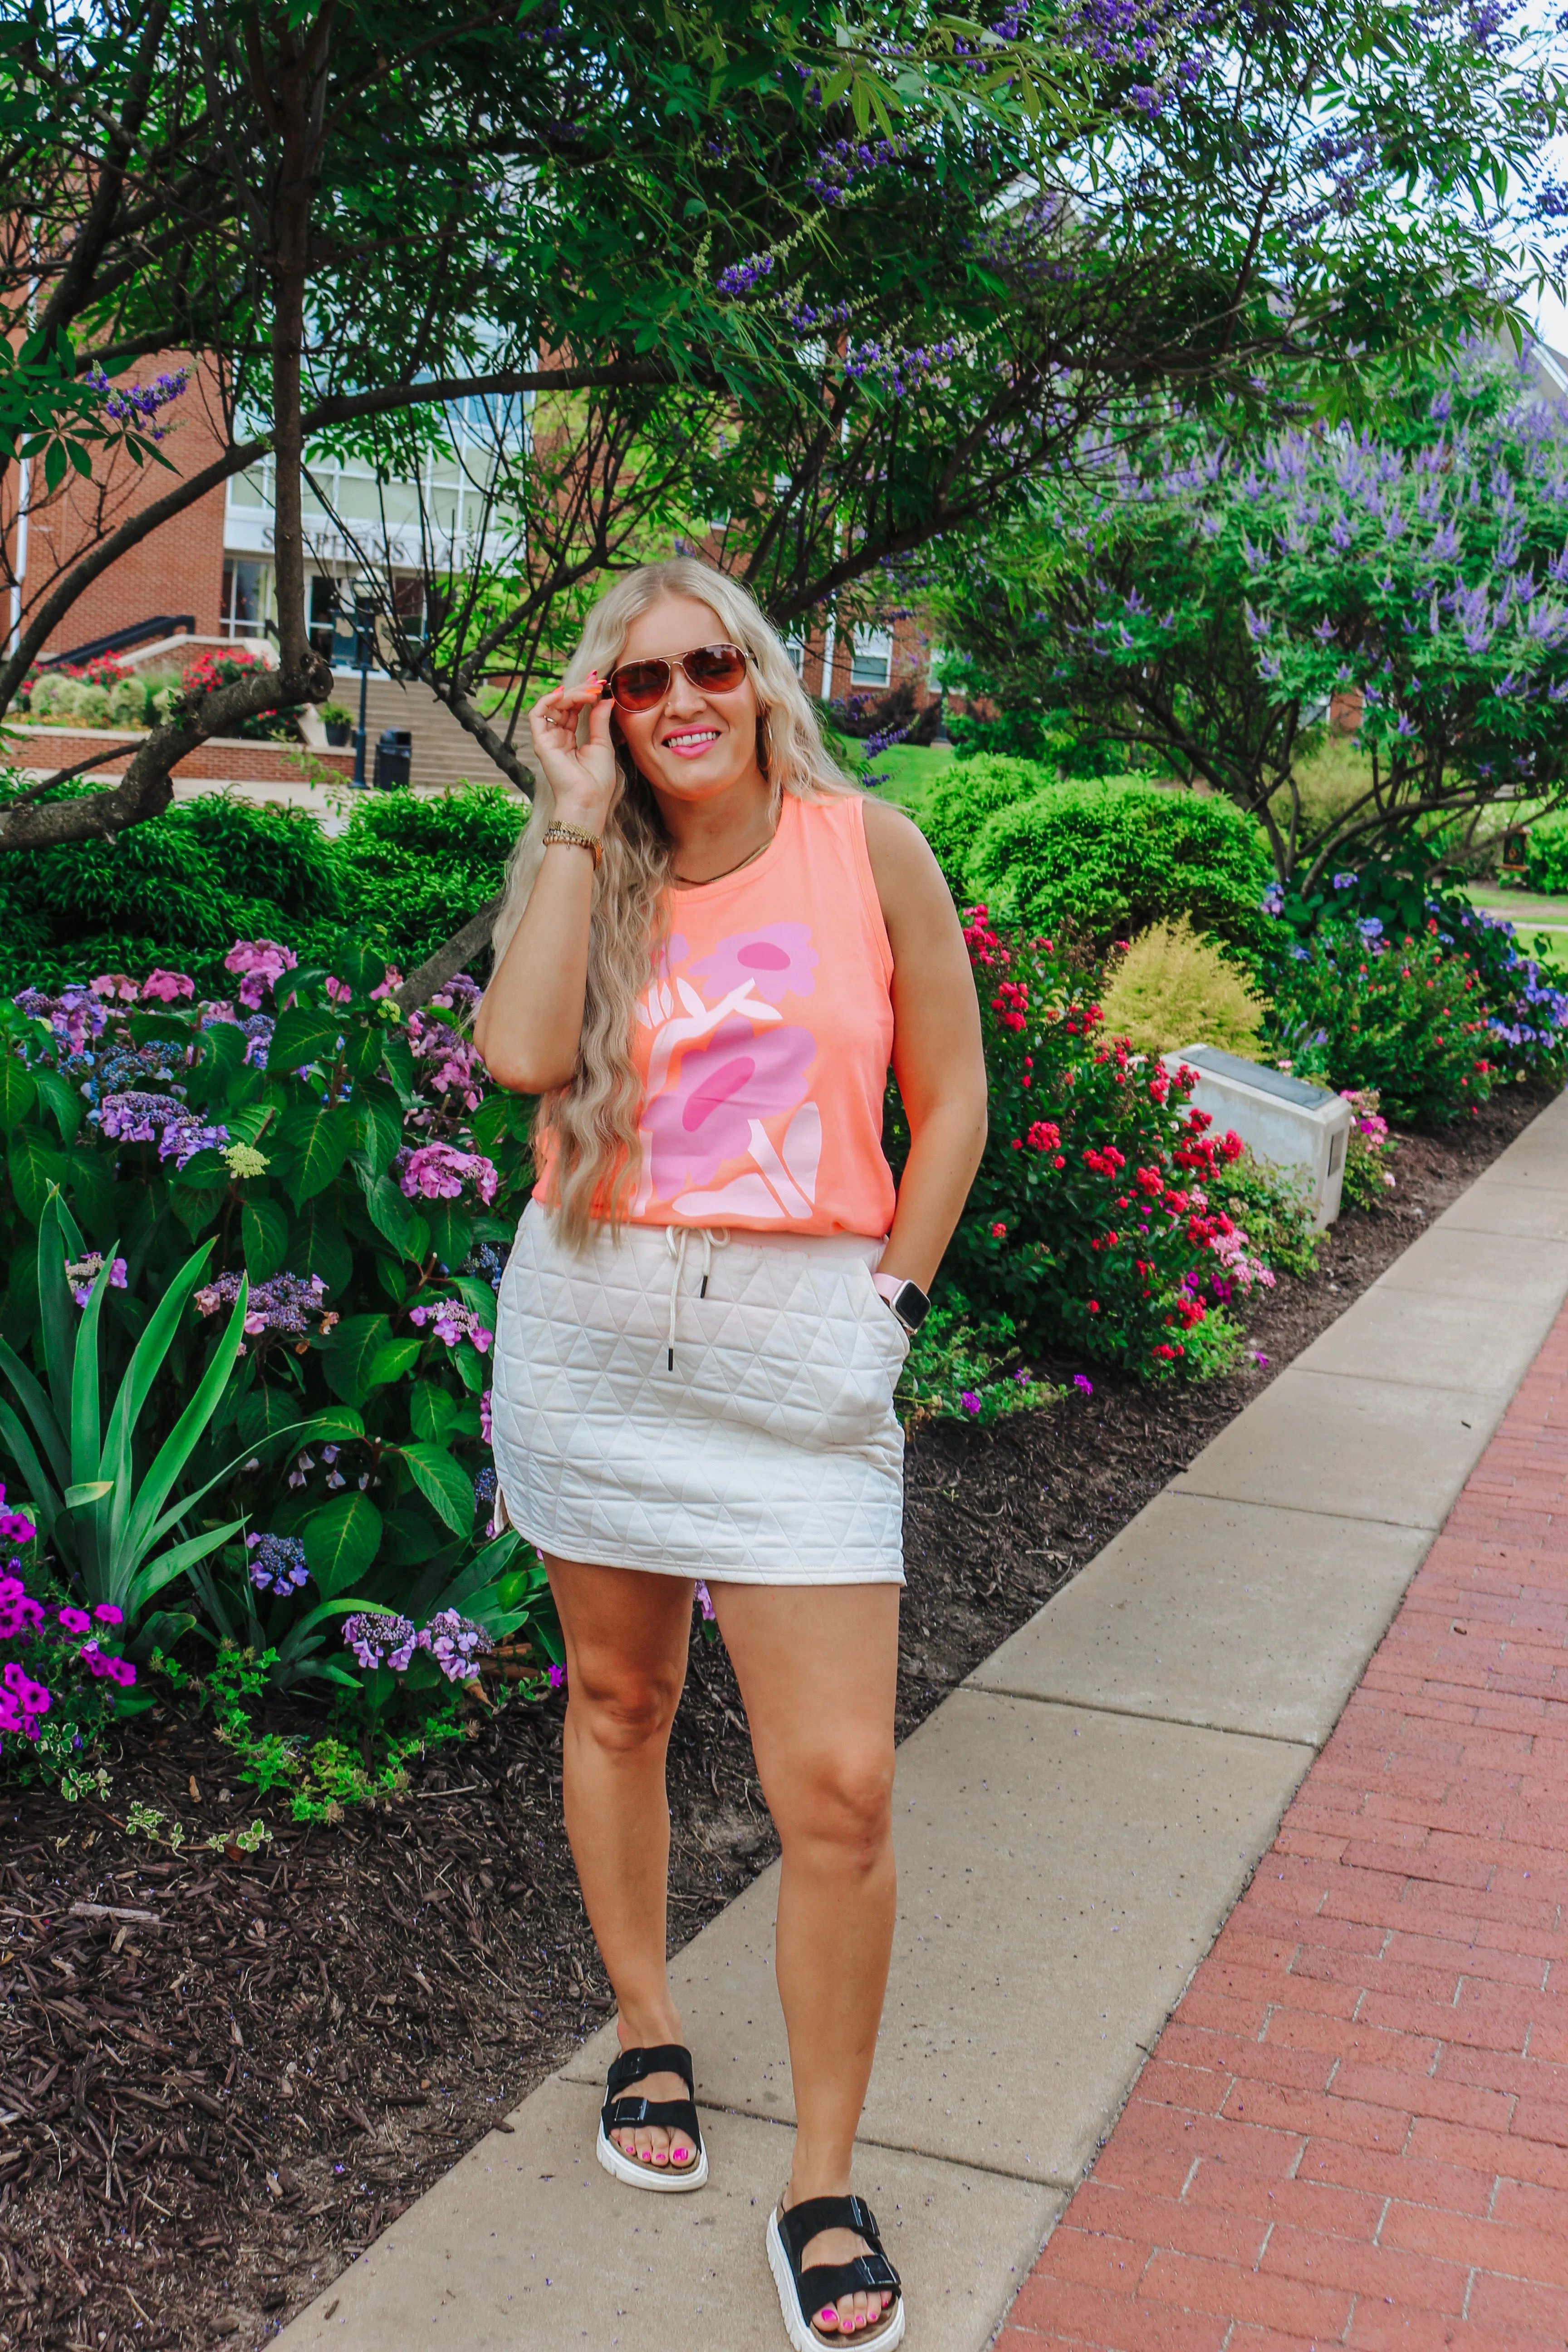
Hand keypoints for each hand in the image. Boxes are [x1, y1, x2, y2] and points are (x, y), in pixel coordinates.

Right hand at [528, 674, 617, 830]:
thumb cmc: (597, 780)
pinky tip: (564, 694)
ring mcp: (548, 739)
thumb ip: (599, 719)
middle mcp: (558, 737)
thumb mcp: (603, 744)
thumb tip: (605, 698)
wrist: (588, 799)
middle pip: (563, 704)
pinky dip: (547, 700)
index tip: (600, 685)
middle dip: (579, 691)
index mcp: (572, 739)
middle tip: (596, 684)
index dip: (584, 694)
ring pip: (552, 706)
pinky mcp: (541, 742)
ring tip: (588, 692)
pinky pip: (537, 715)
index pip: (574, 709)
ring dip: (569, 694)